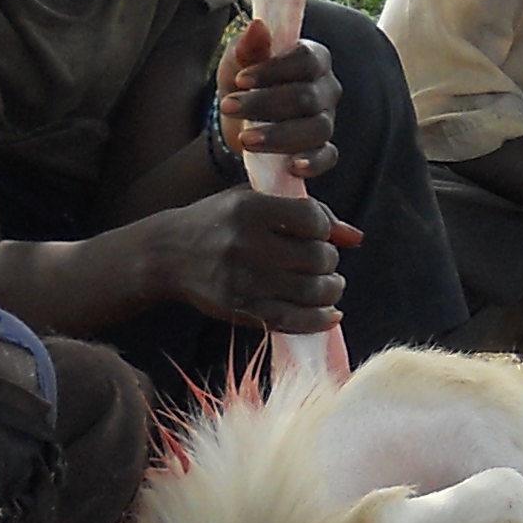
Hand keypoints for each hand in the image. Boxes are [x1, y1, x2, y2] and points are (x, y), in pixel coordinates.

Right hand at [143, 187, 347, 327]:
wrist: (167, 254)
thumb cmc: (219, 222)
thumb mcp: (254, 202)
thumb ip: (307, 213)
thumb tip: (355, 237)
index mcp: (249, 209)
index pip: (311, 219)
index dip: (325, 228)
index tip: (319, 234)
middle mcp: (246, 244)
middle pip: (315, 258)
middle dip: (329, 262)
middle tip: (325, 264)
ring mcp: (242, 280)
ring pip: (309, 292)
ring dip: (331, 291)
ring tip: (329, 286)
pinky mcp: (238, 309)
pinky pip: (291, 320)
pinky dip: (318, 320)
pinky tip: (328, 314)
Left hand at [218, 18, 338, 172]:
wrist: (237, 121)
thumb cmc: (244, 83)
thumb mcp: (238, 61)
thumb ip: (248, 46)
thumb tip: (258, 26)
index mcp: (313, 59)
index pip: (306, 60)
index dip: (274, 70)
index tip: (240, 79)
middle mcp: (326, 89)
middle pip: (307, 97)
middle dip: (265, 104)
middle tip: (228, 107)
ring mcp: (327, 120)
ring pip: (317, 129)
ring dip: (279, 135)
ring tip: (245, 139)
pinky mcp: (323, 149)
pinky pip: (329, 157)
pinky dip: (314, 162)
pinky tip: (293, 165)